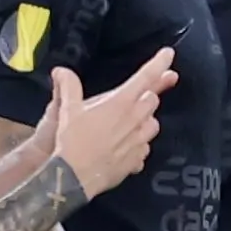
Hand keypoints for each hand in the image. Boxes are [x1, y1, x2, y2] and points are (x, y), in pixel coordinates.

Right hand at [43, 51, 168, 196]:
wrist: (73, 177)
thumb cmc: (70, 141)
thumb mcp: (66, 109)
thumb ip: (68, 86)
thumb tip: (61, 71)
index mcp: (120, 103)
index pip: (146, 77)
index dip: (159, 63)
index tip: (169, 54)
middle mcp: (135, 120)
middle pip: (152, 100)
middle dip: (146, 95)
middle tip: (134, 97)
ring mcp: (139, 142)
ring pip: (153, 124)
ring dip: (144, 120)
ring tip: (127, 123)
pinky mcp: (137, 160)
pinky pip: (145, 147)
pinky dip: (138, 144)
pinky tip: (124, 146)